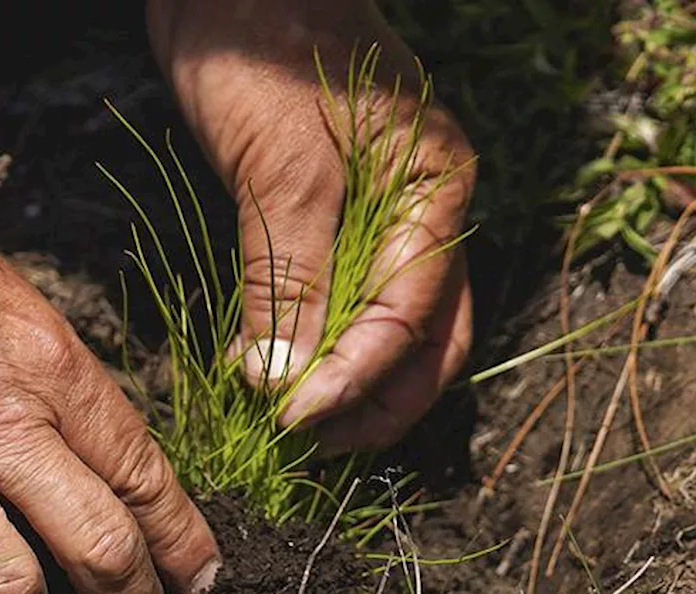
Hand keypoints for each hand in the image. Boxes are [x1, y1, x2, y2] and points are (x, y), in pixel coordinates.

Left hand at [147, 0, 475, 452]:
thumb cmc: (260, 45)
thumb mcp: (278, 161)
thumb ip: (289, 271)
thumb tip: (284, 380)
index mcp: (435, 188)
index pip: (412, 314)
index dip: (355, 378)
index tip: (288, 420)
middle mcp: (425, 212)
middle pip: (427, 339)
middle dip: (372, 403)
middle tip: (303, 446)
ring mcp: (387, 217)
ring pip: (393, 330)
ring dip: (349, 388)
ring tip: (287, 429)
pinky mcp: (339, 219)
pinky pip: (347, 301)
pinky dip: (318, 347)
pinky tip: (272, 375)